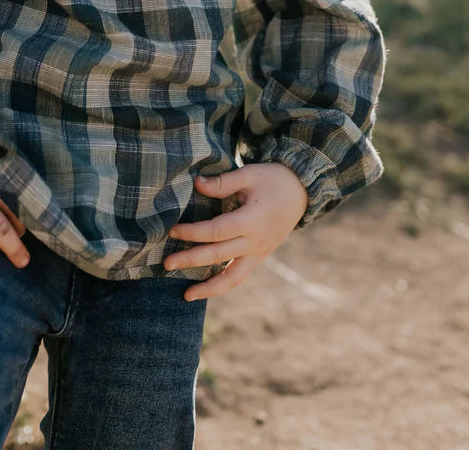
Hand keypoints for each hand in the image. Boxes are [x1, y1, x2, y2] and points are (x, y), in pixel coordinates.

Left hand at [164, 163, 308, 301]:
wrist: (301, 191)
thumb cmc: (272, 179)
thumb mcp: (249, 174)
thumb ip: (222, 182)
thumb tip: (196, 184)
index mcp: (252, 220)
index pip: (216, 231)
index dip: (193, 232)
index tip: (173, 231)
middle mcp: (255, 242)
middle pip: (218, 255)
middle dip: (190, 260)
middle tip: (166, 264)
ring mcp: (259, 253)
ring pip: (232, 278)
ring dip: (208, 288)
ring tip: (187, 295)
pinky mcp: (260, 257)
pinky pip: (240, 276)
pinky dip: (223, 285)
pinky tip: (206, 289)